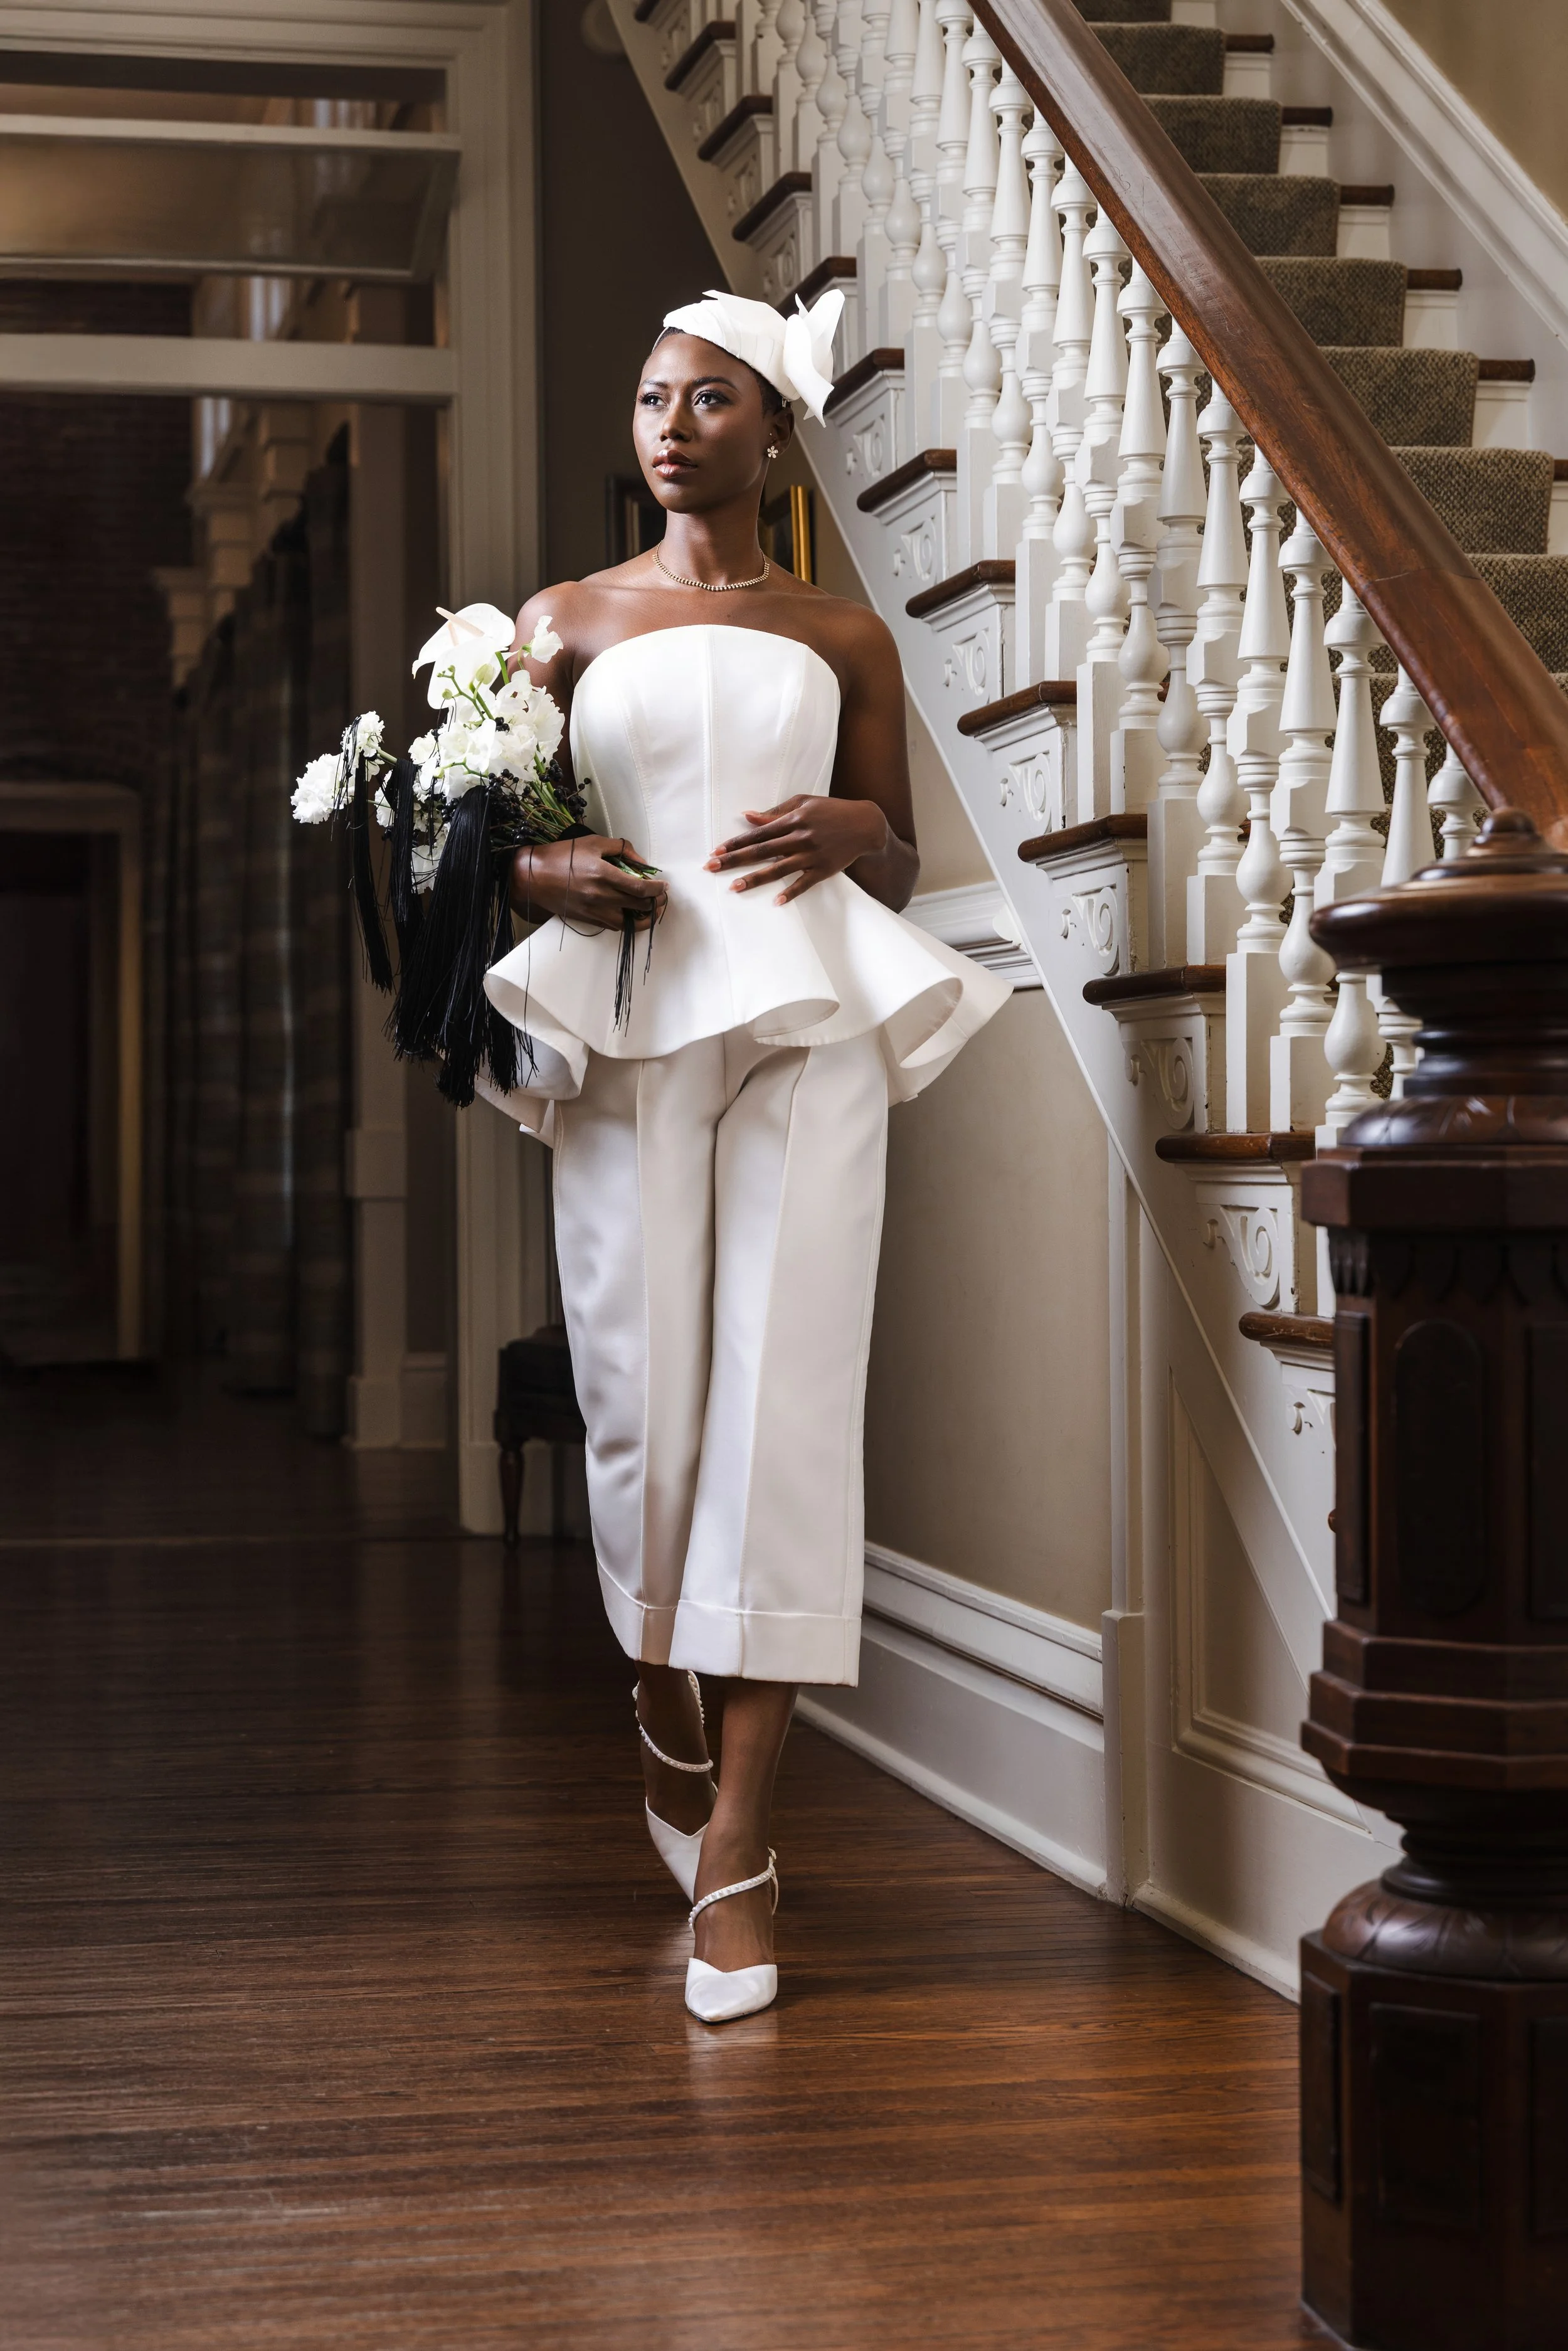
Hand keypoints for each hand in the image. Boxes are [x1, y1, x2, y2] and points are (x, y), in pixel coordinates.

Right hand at [509, 836, 666, 932]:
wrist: (534, 877)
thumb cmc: (562, 856)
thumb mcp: (594, 843)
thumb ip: (622, 849)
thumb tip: (642, 863)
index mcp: (603, 874)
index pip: (641, 888)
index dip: (657, 890)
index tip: (664, 887)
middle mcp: (601, 896)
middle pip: (639, 907)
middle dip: (656, 903)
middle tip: (661, 898)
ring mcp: (594, 911)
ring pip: (629, 923)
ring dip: (644, 918)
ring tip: (650, 910)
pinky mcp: (588, 920)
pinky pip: (614, 926)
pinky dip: (627, 921)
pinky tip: (630, 913)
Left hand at [705, 795, 889, 904]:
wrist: (864, 824)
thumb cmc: (831, 811)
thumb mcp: (803, 803)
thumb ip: (775, 812)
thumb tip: (748, 816)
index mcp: (792, 820)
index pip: (758, 833)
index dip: (736, 843)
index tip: (717, 850)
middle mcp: (799, 838)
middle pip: (761, 851)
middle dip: (734, 860)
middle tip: (712, 867)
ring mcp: (811, 856)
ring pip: (778, 869)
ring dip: (755, 879)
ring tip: (734, 887)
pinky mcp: (823, 870)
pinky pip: (804, 884)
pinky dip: (791, 893)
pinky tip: (776, 902)